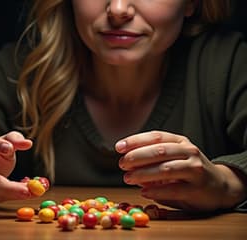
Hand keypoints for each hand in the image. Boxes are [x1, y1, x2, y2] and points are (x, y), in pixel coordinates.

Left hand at [116, 131, 245, 211]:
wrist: (220, 185)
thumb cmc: (189, 169)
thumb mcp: (173, 157)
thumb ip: (153, 157)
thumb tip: (127, 162)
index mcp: (180, 140)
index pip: (155, 136)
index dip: (135, 141)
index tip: (118, 147)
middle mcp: (189, 151)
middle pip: (159, 150)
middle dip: (137, 156)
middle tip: (122, 164)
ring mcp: (196, 169)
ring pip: (165, 169)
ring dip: (143, 174)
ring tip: (127, 178)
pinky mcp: (198, 188)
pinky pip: (174, 189)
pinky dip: (157, 191)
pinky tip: (144, 192)